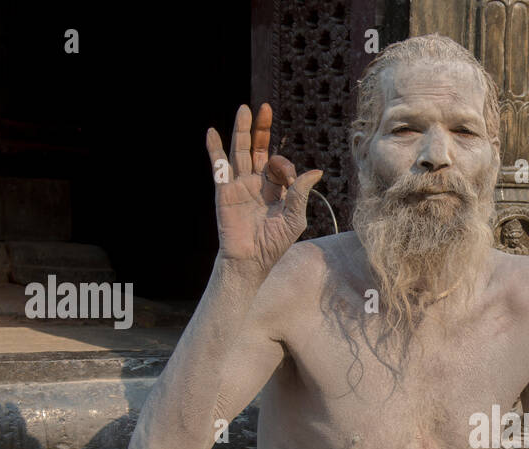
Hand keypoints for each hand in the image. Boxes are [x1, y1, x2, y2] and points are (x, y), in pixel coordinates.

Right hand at [205, 103, 322, 275]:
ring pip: (240, 152)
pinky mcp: (224, 191)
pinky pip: (218, 167)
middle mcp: (256, 182)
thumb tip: (316, 171)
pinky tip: (212, 133)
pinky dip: (214, 149)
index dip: (284, 165)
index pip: (278, 164)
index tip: (286, 179)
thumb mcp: (294, 218)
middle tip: (264, 108)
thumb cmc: (274, 243)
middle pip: (258, 149)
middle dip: (261, 129)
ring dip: (241, 131)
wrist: (251, 261)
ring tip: (244, 110)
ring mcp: (239, 185)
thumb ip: (301, 193)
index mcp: (275, 188)